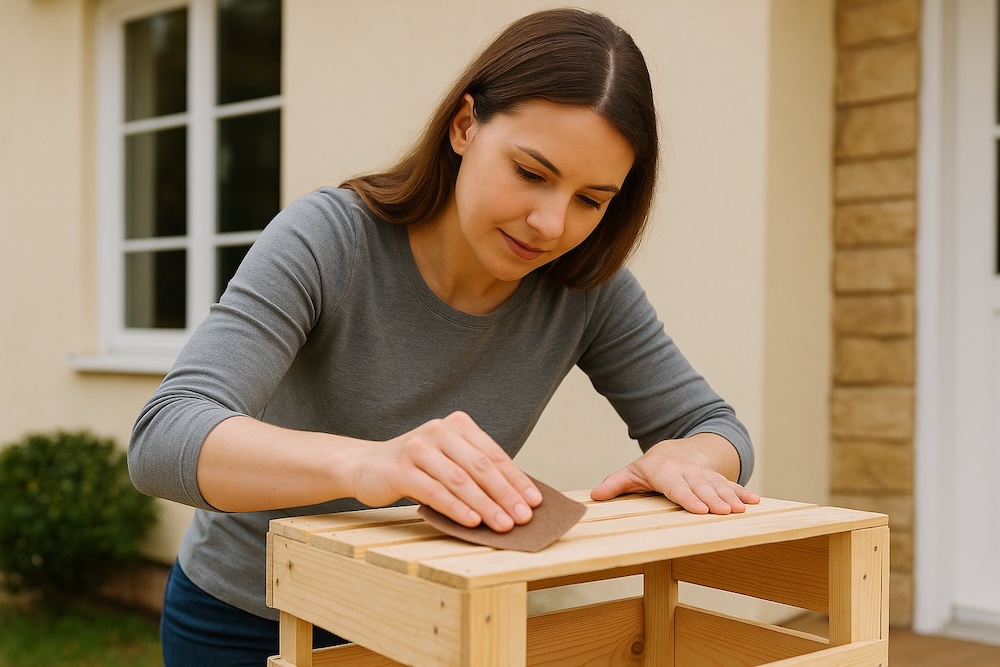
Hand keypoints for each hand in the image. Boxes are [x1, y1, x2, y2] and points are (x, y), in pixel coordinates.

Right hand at [348, 411, 541, 531]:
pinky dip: (457, 508)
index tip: (535, 501)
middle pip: (480, 466)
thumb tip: (515, 500)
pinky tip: (472, 522)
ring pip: (459, 480)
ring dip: (485, 505)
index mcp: (456, 425)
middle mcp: (438, 431)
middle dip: (505, 494)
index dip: (516, 479)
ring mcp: (417, 448)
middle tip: (523, 517)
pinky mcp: (400, 469)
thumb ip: (474, 472)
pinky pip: (435, 491)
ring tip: (503, 525)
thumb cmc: (416, 469)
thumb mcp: (447, 461)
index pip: (493, 454)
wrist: (364, 465)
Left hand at [590, 434, 759, 513]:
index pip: (677, 488)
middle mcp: (687, 473)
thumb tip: (595, 495)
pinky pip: (731, 485)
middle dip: (713, 500)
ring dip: (731, 498)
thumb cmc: (652, 467)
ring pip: (719, 486)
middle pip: (701, 488)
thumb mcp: (632, 473)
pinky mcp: (717, 478)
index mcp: (666, 472)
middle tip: (725, 512)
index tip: (700, 509)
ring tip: (742, 510)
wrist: (677, 449)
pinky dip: (743, 493)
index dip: (688, 498)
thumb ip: (615, 484)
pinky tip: (755, 502)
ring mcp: (704, 475)